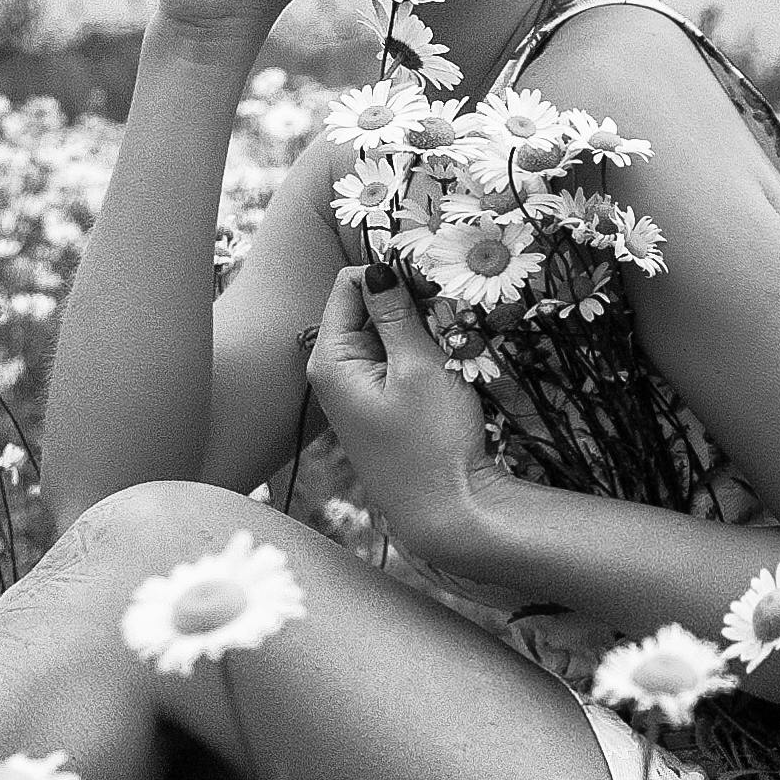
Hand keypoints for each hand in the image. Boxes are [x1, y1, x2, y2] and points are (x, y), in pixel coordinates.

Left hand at [312, 260, 506, 572]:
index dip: (392, 277)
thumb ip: (397, 314)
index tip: (433, 290)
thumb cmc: (432, 442)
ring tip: (450, 352)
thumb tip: (378, 267)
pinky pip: (396, 359)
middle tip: (448, 323)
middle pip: (368, 307)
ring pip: (388, 332)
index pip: (350, 284)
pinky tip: (446, 370)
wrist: (445, 511)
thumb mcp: (419, 367)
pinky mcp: (377, 402)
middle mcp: (332, 370)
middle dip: (410, 305)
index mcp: (330, 358)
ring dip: (422, 330)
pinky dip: (422, 354)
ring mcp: (354, 388)